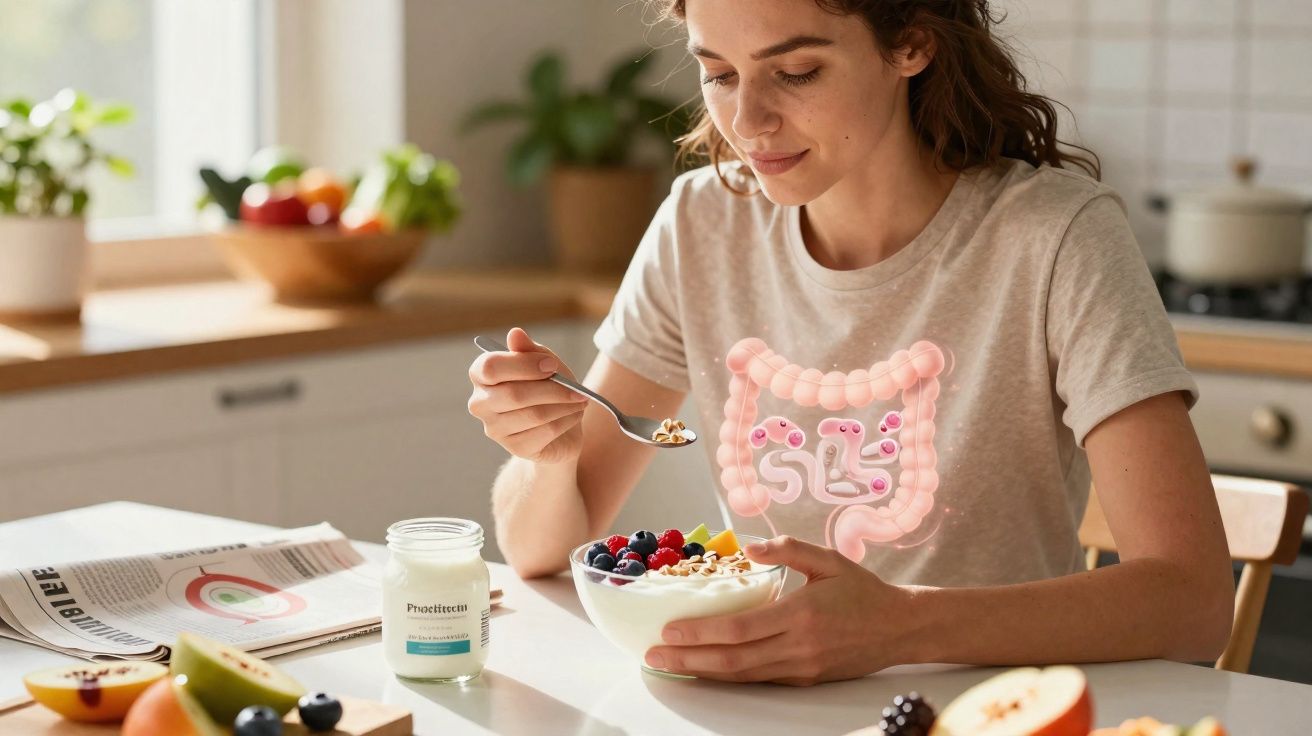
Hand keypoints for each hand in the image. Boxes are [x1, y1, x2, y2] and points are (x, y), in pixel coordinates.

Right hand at [467, 327, 588, 463]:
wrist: (560, 426)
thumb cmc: (547, 388)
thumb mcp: (544, 363)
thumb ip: (529, 350)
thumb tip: (515, 333)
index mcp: (481, 374)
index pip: (491, 367)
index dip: (524, 365)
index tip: (552, 366)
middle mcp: (480, 403)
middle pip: (514, 395)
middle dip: (552, 390)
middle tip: (577, 389)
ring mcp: (494, 429)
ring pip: (534, 415)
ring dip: (564, 406)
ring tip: (579, 400)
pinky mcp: (514, 448)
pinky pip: (545, 432)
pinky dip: (566, 421)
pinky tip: (574, 415)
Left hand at [644, 536, 911, 684]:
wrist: (901, 628)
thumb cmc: (863, 590)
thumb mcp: (829, 559)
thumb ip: (789, 549)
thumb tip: (748, 546)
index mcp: (801, 614)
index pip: (740, 628)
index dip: (701, 632)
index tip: (669, 629)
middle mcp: (798, 646)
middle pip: (733, 660)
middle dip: (689, 659)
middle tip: (653, 655)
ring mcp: (801, 667)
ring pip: (742, 675)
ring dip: (702, 671)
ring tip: (669, 664)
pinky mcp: (805, 679)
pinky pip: (759, 679)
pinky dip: (728, 676)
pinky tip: (706, 669)